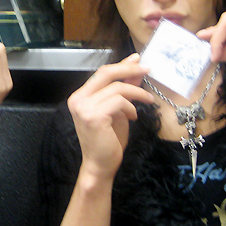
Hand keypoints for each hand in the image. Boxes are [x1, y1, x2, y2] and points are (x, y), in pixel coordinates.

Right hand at [67, 53, 151, 179]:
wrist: (100, 165)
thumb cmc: (108, 140)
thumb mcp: (118, 110)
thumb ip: (123, 89)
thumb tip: (134, 69)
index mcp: (80, 96)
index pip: (102, 73)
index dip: (121, 65)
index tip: (138, 61)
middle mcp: (78, 99)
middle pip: (106, 73)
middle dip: (129, 69)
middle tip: (147, 69)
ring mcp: (84, 108)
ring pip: (116, 88)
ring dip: (136, 93)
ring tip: (147, 101)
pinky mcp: (94, 116)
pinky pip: (119, 102)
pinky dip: (130, 107)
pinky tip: (133, 117)